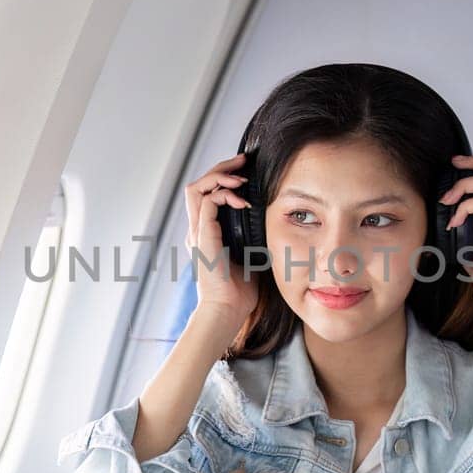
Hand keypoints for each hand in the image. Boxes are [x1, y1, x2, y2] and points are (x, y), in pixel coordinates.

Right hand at [183, 152, 259, 326]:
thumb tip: (276, 224)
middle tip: (242, 161)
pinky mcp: (202, 237)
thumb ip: (255, 238)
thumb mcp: (252, 256)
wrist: (227, 310)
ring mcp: (197, 233)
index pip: (205, 193)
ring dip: (219, 177)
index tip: (245, 172)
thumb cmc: (240, 291)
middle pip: (197, 185)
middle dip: (220, 168)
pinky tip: (243, 200)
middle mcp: (197, 229)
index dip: (222, 178)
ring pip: (196, 188)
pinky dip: (224, 196)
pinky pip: (207, 203)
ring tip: (241, 178)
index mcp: (206, 233)